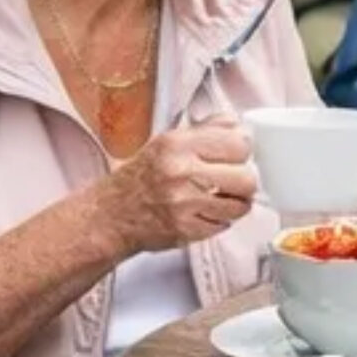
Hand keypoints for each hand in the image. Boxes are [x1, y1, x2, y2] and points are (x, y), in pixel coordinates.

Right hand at [94, 115, 257, 254]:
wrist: (110, 216)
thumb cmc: (139, 178)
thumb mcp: (168, 141)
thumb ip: (207, 130)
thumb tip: (239, 126)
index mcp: (178, 144)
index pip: (239, 144)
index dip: (242, 151)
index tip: (236, 155)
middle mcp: (180, 172)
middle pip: (246, 178)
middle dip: (243, 180)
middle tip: (231, 180)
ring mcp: (184, 204)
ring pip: (241, 205)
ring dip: (235, 203)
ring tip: (220, 198)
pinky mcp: (186, 230)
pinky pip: (224, 225)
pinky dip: (218, 221)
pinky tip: (204, 212)